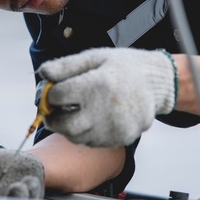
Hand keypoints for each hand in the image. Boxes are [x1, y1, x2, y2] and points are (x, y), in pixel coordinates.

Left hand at [38, 47, 176, 146]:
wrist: (157, 82)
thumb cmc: (123, 67)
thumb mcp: (95, 57)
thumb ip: (66, 66)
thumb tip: (43, 73)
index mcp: (97, 84)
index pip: (57, 96)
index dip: (49, 93)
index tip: (52, 91)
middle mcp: (105, 109)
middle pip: (64, 125)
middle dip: (53, 119)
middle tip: (53, 111)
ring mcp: (114, 127)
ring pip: (77, 137)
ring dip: (68, 127)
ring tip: (75, 112)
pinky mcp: (121, 138)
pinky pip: (93, 142)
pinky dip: (86, 133)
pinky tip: (92, 119)